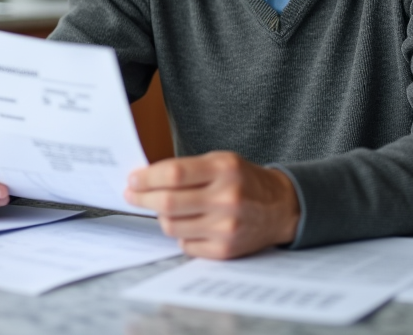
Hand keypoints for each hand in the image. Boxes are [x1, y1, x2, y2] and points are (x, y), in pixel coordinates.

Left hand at [123, 151, 300, 258]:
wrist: (280, 207)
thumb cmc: (244, 181)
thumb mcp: (221, 162)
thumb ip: (187, 169)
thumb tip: (144, 179)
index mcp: (225, 169)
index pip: (174, 173)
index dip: (147, 178)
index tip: (133, 179)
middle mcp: (227, 198)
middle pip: (168, 203)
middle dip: (142, 198)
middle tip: (132, 194)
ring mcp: (226, 227)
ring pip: (171, 226)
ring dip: (162, 216)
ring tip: (168, 208)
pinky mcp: (225, 249)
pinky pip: (185, 244)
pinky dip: (182, 233)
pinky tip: (191, 224)